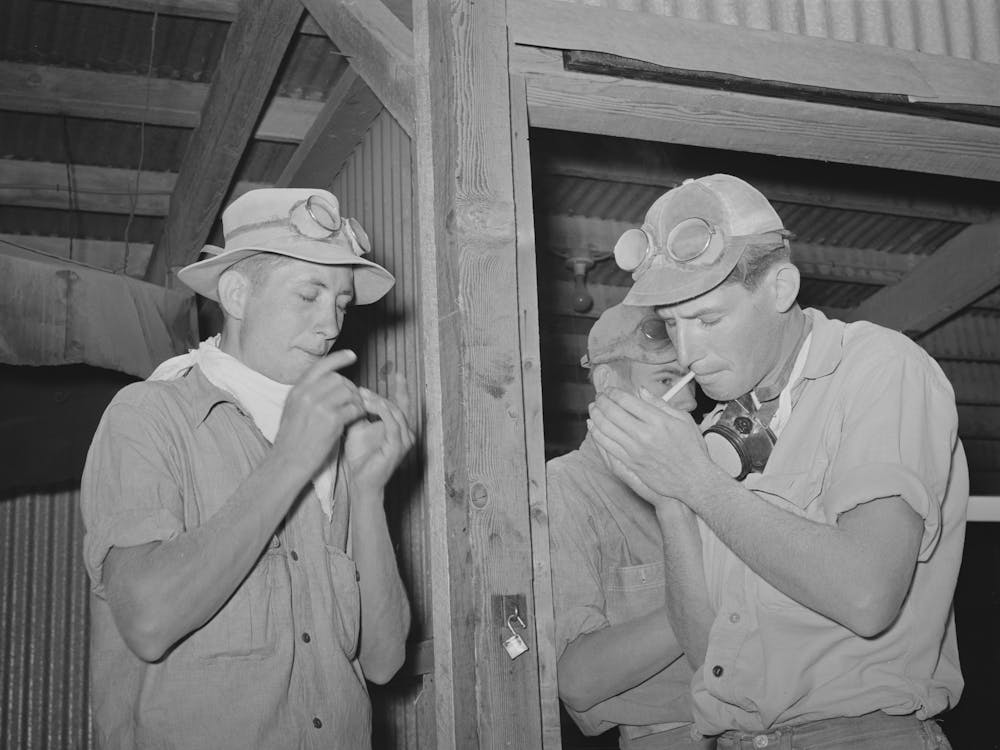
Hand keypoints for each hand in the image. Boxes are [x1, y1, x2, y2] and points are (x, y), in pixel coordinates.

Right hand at [273, 350, 365, 477]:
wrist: (288, 462)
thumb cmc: (292, 440)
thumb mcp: (292, 409)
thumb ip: (307, 394)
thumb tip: (328, 381)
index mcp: (297, 391)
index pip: (321, 366)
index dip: (338, 358)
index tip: (352, 355)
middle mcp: (307, 395)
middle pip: (339, 379)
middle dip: (350, 388)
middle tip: (353, 400)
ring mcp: (319, 407)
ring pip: (349, 392)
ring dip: (356, 400)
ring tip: (355, 410)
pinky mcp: (331, 421)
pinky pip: (354, 408)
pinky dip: (359, 412)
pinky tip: (355, 418)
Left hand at [343, 369, 415, 496]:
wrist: (361, 482)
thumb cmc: (360, 458)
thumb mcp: (359, 429)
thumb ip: (360, 413)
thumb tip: (352, 395)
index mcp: (400, 428)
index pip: (402, 405)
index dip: (401, 389)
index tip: (397, 374)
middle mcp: (407, 433)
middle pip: (395, 406)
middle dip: (378, 395)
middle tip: (360, 389)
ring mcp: (404, 440)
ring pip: (394, 412)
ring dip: (377, 401)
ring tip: (361, 396)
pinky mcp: (398, 446)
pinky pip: (392, 423)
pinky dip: (380, 412)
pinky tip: (368, 406)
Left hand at [588, 386, 728, 509]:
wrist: (693, 480)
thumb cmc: (691, 449)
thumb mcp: (683, 419)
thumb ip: (660, 403)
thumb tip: (641, 390)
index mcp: (658, 420)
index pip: (626, 400)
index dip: (613, 392)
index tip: (609, 390)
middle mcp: (644, 434)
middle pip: (612, 412)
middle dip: (601, 401)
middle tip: (599, 396)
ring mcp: (635, 450)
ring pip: (605, 428)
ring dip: (596, 415)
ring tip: (593, 408)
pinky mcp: (630, 463)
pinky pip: (606, 446)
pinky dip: (596, 434)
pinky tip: (594, 427)